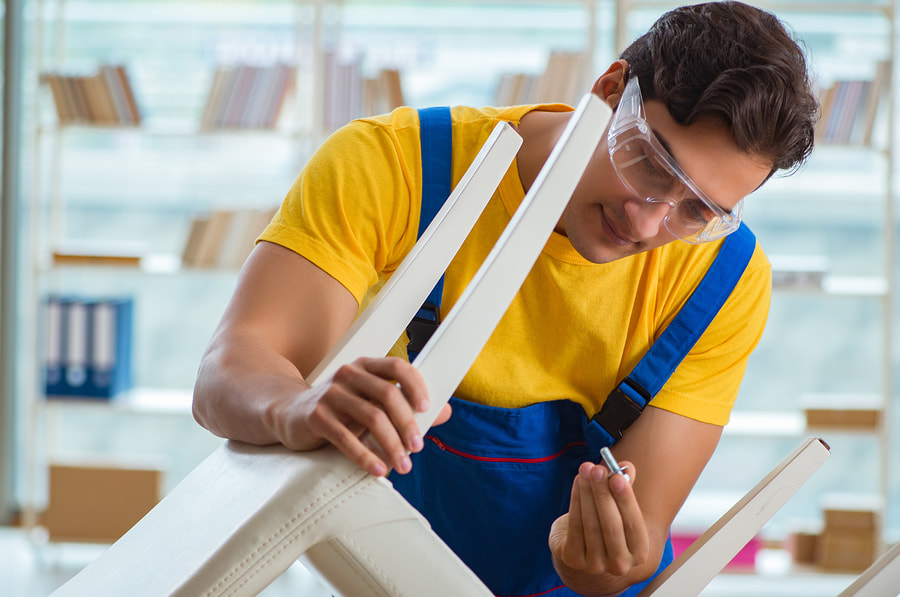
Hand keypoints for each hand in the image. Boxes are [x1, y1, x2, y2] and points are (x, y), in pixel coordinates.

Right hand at [272, 356, 451, 476]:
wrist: (289, 413)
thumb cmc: (339, 409)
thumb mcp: (370, 403)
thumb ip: (404, 407)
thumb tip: (445, 413)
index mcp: (366, 367)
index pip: (397, 366)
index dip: (415, 385)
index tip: (427, 408)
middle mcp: (349, 374)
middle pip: (387, 396)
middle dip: (407, 424)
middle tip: (417, 447)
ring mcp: (331, 393)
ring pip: (371, 418)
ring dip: (391, 445)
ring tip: (403, 464)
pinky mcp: (316, 416)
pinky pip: (346, 438)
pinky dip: (366, 456)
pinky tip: (378, 470)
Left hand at [549, 459, 649, 588]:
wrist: (586, 547)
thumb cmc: (610, 521)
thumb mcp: (621, 506)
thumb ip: (626, 486)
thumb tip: (625, 466)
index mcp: (639, 553)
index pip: (633, 525)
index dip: (625, 501)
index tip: (617, 477)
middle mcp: (619, 565)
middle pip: (611, 525)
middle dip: (602, 494)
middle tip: (597, 469)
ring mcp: (595, 565)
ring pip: (590, 524)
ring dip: (586, 492)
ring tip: (585, 469)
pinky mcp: (573, 559)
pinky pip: (574, 526)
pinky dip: (575, 500)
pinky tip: (577, 482)